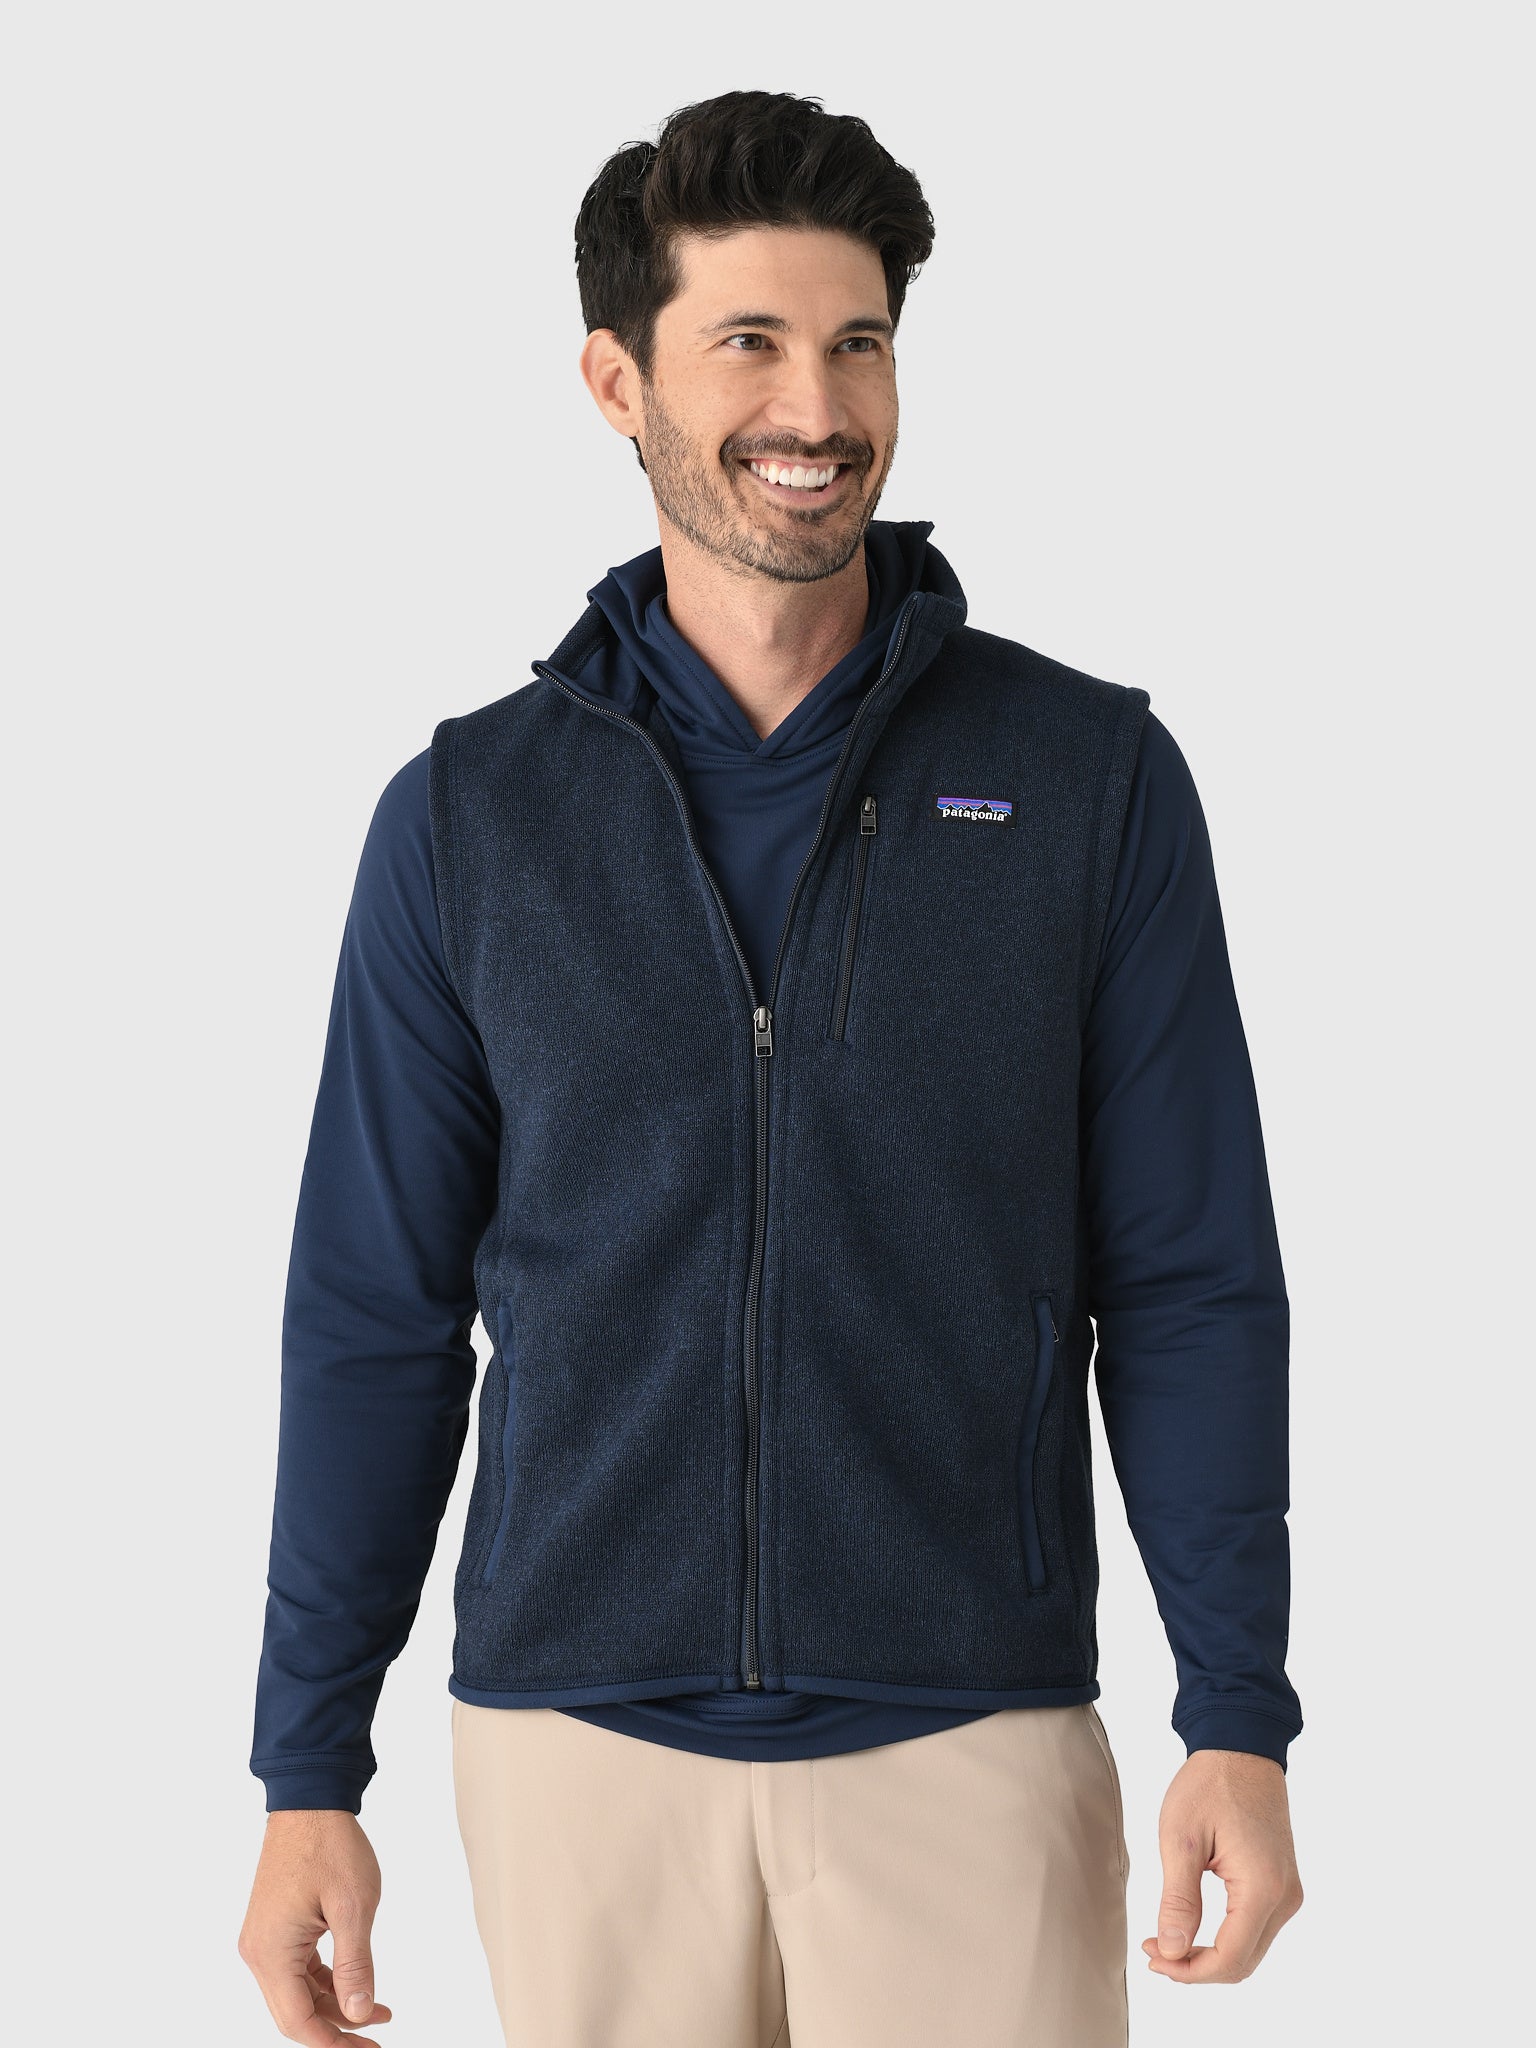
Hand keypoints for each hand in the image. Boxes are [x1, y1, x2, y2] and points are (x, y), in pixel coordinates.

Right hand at [238, 1810, 392, 2042]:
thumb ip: (355, 1966)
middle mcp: (259, 1952)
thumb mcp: (353, 1907)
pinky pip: (297, 1969)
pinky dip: (326, 1980)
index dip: (333, 2042)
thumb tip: (358, 2014)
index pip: (297, 2021)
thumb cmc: (330, 1845)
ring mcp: (264, 1938)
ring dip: (335, 2004)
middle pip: (295, 2012)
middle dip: (337, 2028)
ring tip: (378, 2009)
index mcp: (271, 1952)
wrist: (310, 1800)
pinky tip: (356, 1982)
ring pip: (297, 1992)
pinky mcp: (275, 1926)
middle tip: (377, 2035)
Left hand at [1141, 1747, 1302, 1984]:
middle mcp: (1284, 1898)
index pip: (1229, 1958)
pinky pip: (1256, 1928)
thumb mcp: (1181, 1840)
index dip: (1189, 1970)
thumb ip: (1178, 1900)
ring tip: (1168, 1939)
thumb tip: (1172, 1951)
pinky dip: (1225, 1937)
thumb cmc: (1209, 1785)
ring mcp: (1287, 1892)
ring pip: (1251, 1949)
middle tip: (1155, 1950)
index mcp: (1262, 1888)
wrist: (1242, 1748)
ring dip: (1210, 1955)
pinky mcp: (1282, 1884)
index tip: (1153, 1956)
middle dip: (1197, 1967)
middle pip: (1243, 1962)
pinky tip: (1193, 1926)